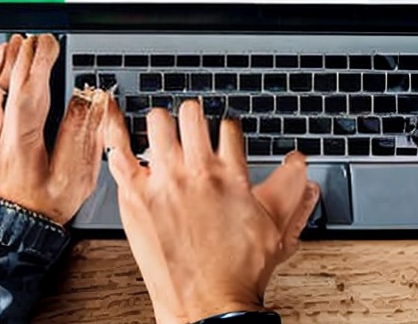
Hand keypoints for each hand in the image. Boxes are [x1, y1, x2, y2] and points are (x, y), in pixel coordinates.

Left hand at [0, 33, 108, 224]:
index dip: (39, 64)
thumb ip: (83, 137)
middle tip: (31, 38)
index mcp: (23, 148)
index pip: (30, 93)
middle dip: (20, 58)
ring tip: (9, 47)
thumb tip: (92, 102)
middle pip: (6, 88)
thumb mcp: (75, 179)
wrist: (9, 238)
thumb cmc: (43, 211)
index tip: (49, 44)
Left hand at [104, 99, 319, 323]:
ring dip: (161, 124)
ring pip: (158, 122)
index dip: (225, 128)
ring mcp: (164, 180)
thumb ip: (291, 193)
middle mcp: (197, 171)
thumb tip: (301, 166)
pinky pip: (120, 150)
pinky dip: (117, 134)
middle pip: (192, 113)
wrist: (208, 307)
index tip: (219, 135)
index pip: (227, 126)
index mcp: (230, 175)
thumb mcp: (277, 231)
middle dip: (193, 117)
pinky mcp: (136, 195)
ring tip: (161, 135)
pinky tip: (117, 126)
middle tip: (189, 130)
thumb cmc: (238, 274)